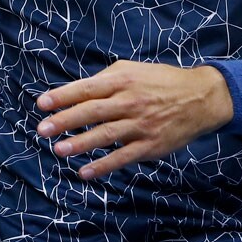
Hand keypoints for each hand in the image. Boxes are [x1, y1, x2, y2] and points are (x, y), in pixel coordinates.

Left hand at [36, 61, 233, 179]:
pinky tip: (85, 172)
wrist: (200, 98)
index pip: (87, 88)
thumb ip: (107, 79)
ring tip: (59, 150)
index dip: (63, 96)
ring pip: (105, 135)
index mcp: (123, 80)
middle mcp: (130, 101)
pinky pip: (123, 157)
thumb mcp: (134, 70)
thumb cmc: (160, 82)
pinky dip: (104, 166)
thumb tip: (78, 91)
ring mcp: (141, 124)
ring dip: (80, 144)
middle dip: (65, 120)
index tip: (41, 103)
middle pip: (92, 111)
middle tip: (42, 129)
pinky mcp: (150, 145)